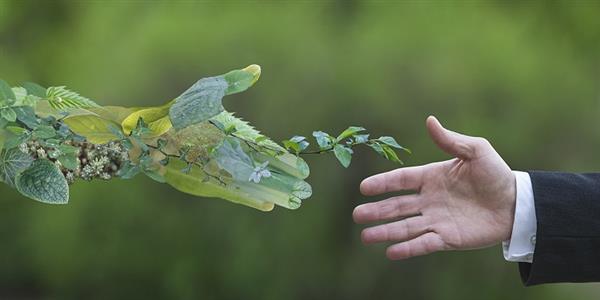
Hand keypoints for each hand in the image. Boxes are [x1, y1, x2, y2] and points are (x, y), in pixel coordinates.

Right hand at [353, 116, 516, 259]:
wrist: (517, 203)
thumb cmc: (496, 174)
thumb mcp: (476, 150)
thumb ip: (450, 140)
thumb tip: (429, 121)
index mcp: (432, 177)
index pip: (401, 180)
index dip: (382, 183)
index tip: (364, 188)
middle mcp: (429, 200)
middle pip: (396, 206)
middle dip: (376, 211)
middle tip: (356, 215)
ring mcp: (436, 220)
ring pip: (405, 227)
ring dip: (385, 232)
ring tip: (365, 237)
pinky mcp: (448, 238)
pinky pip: (424, 244)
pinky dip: (407, 249)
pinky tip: (390, 252)